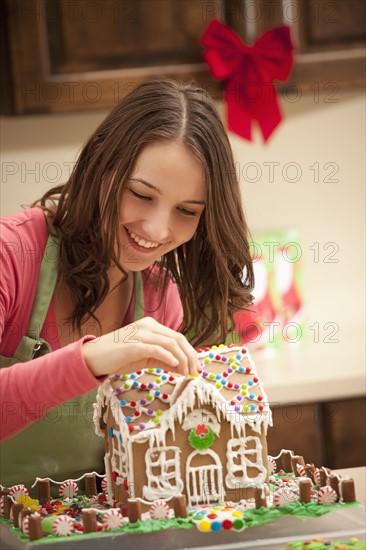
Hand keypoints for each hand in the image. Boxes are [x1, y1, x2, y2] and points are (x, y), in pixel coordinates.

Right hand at [81, 317, 197, 377]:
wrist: (94, 357)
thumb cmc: (119, 357)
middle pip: (178, 338)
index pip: (177, 337)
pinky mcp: (133, 345)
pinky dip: (169, 357)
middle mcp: (148, 326)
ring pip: (170, 343)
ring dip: (182, 359)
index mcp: (151, 326)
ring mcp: (140, 334)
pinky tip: (175, 367)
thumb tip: (183, 368)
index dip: (190, 352)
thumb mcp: (145, 357)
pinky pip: (156, 349)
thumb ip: (163, 360)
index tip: (196, 367)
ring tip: (186, 373)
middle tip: (195, 371)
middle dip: (190, 356)